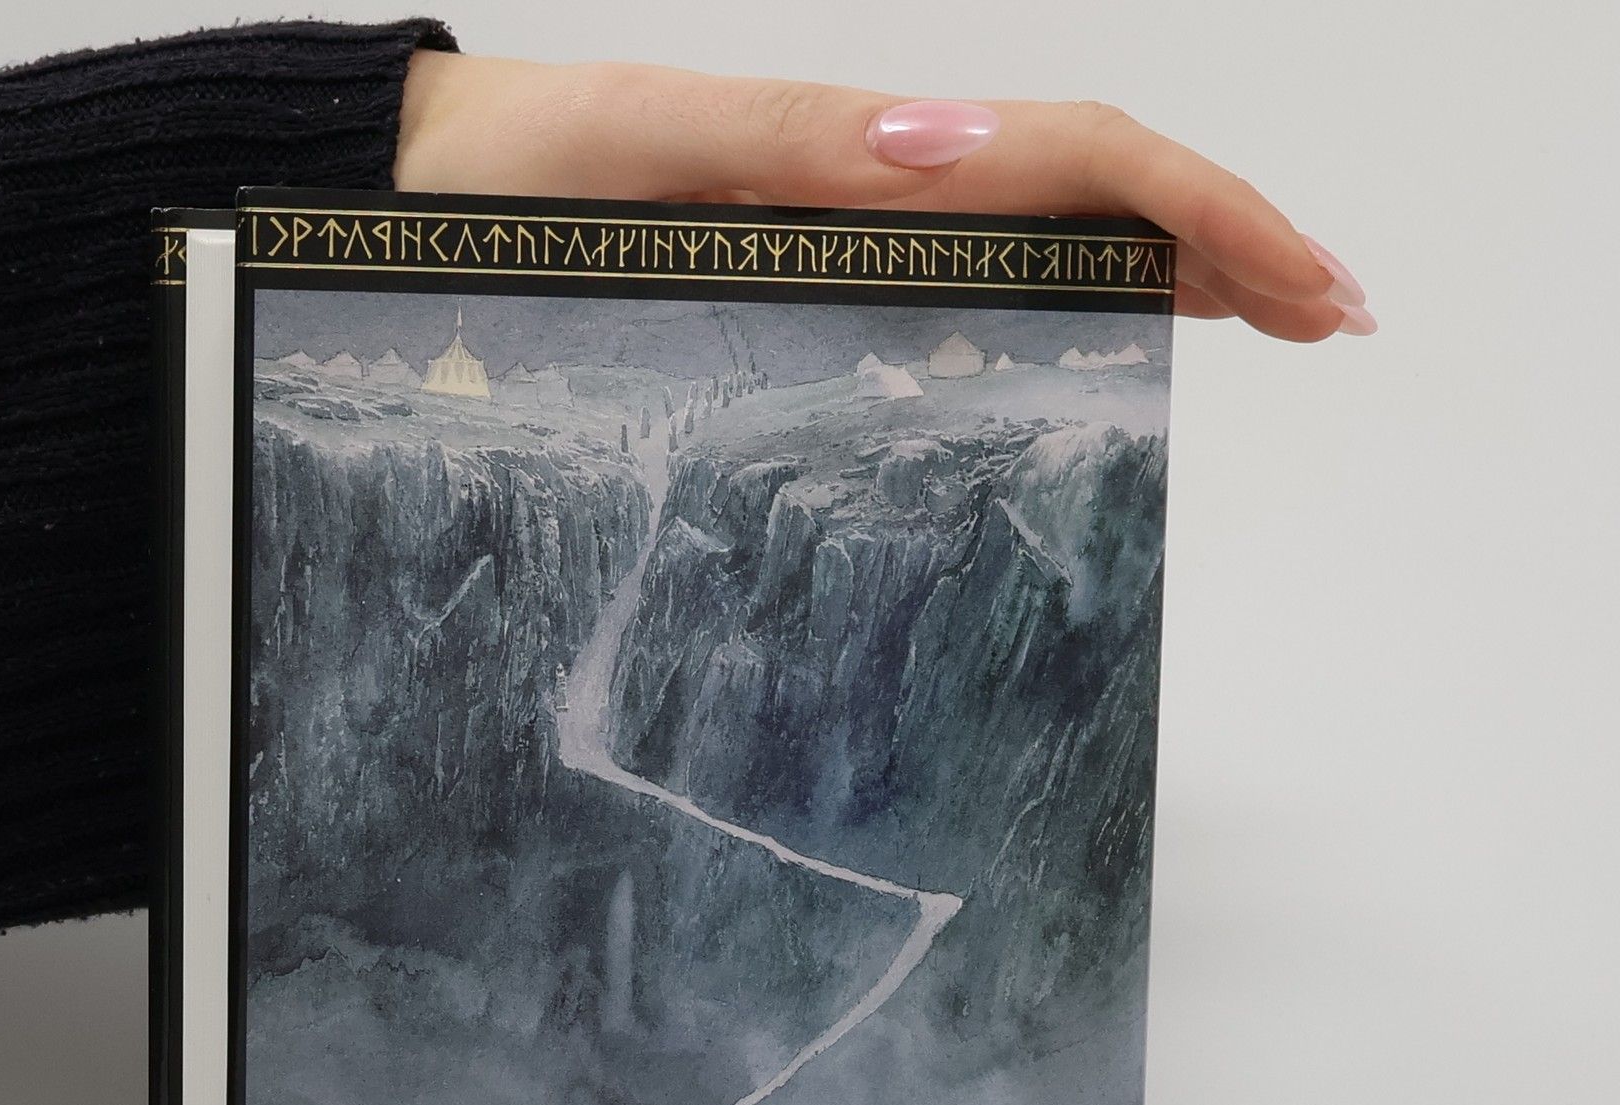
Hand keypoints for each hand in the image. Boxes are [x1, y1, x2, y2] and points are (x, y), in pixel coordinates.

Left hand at [397, 55, 1371, 340]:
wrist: (414, 194)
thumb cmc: (498, 185)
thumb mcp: (638, 148)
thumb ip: (782, 145)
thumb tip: (946, 144)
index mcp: (857, 153)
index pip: (1076, 162)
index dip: (1208, 216)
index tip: (1306, 291)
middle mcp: (873, 186)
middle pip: (1092, 190)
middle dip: (1227, 242)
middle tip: (1326, 322)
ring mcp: (852, 227)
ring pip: (1048, 228)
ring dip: (1174, 263)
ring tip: (1267, 320)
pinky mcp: (812, 269)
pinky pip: (969, 271)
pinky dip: (1068, 289)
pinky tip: (1119, 322)